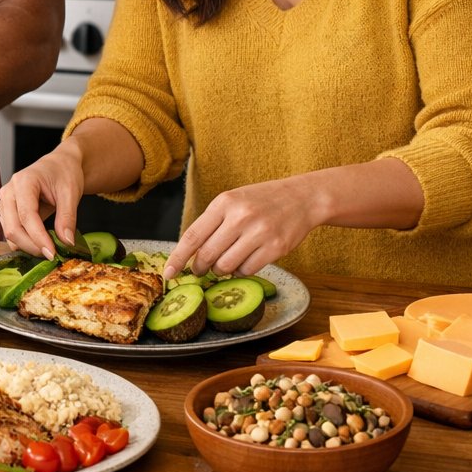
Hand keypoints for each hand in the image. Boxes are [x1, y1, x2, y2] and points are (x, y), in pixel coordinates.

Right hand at [0, 139, 86, 259]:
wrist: (59, 165)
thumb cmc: (64, 174)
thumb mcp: (71, 193)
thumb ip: (67, 217)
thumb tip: (66, 242)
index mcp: (24, 181)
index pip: (27, 216)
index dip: (38, 237)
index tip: (52, 253)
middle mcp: (9, 191)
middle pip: (13, 227)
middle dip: (32, 246)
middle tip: (53, 256)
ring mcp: (5, 201)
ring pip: (9, 232)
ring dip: (28, 245)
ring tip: (49, 248)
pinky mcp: (6, 211)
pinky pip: (11, 231)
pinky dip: (24, 242)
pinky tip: (40, 243)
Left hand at [164, 179, 315, 279]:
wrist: (302, 198)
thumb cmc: (261, 201)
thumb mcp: (232, 201)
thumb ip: (212, 223)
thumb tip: (189, 253)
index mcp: (224, 203)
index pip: (192, 236)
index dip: (177, 258)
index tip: (168, 273)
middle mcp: (240, 217)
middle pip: (207, 255)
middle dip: (199, 267)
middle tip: (200, 270)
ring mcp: (259, 232)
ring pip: (226, 266)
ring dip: (220, 270)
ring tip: (224, 263)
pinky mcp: (276, 247)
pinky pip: (247, 270)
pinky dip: (241, 271)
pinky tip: (244, 261)